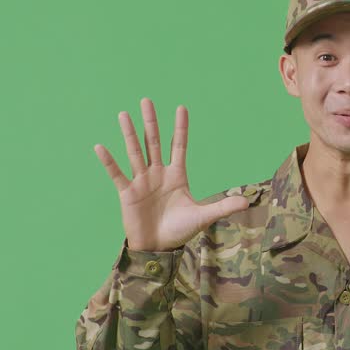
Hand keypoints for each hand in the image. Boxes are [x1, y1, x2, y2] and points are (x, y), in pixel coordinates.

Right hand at [94, 99, 249, 251]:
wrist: (159, 248)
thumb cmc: (180, 231)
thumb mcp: (202, 217)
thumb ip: (222, 207)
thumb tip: (248, 202)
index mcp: (177, 176)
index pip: (178, 146)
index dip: (180, 128)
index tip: (181, 107)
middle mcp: (158, 174)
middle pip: (153, 142)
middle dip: (151, 122)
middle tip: (146, 100)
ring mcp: (142, 181)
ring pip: (135, 152)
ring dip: (129, 133)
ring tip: (124, 114)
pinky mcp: (128, 193)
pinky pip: (117, 174)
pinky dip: (109, 162)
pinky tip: (100, 147)